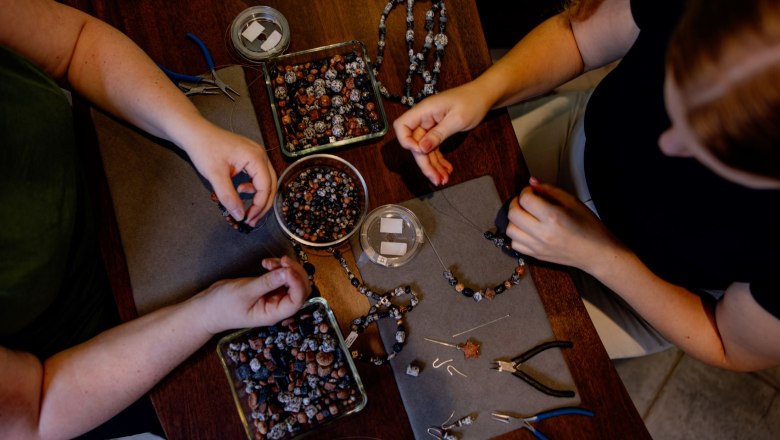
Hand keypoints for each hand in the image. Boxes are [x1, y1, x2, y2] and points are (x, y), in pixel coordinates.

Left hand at [184, 122, 276, 226]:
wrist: (194, 132)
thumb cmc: (205, 149)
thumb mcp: (216, 175)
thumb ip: (229, 197)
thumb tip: (240, 216)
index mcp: (256, 158)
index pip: (266, 187)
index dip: (259, 206)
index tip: (248, 219)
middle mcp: (260, 155)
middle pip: (270, 185)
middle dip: (262, 204)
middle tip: (251, 220)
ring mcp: (256, 155)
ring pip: (266, 182)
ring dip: (258, 197)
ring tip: (246, 209)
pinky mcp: (250, 157)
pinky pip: (258, 176)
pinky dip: (252, 187)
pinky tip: (240, 190)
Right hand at [196, 256, 309, 333]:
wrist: (207, 308)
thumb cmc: (223, 306)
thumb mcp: (245, 292)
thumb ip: (267, 283)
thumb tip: (287, 272)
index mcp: (274, 313)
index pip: (297, 300)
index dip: (297, 283)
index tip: (287, 269)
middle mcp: (277, 306)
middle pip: (299, 289)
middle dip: (294, 272)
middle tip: (282, 261)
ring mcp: (274, 297)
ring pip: (292, 280)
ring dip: (285, 268)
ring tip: (269, 262)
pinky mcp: (268, 288)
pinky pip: (282, 276)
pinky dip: (278, 267)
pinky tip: (266, 264)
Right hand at [393, 84, 490, 184]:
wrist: (483, 95)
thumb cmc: (472, 101)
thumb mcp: (457, 119)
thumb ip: (438, 134)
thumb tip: (421, 148)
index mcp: (425, 110)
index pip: (402, 126)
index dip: (407, 141)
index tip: (420, 152)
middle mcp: (424, 118)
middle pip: (415, 144)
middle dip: (424, 163)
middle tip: (435, 178)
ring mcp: (430, 125)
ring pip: (425, 150)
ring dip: (432, 166)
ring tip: (442, 179)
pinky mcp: (437, 131)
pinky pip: (433, 148)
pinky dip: (439, 160)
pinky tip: (446, 169)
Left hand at [506, 178, 623, 271]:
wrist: (597, 253)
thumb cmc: (589, 228)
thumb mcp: (573, 202)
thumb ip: (549, 190)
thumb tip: (532, 182)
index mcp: (553, 217)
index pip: (525, 199)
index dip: (526, 192)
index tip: (531, 191)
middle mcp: (542, 233)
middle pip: (513, 214)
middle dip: (516, 203)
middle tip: (526, 201)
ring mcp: (537, 246)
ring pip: (510, 230)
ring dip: (515, 220)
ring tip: (526, 216)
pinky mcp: (536, 256)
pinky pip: (514, 245)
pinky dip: (517, 235)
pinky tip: (527, 230)